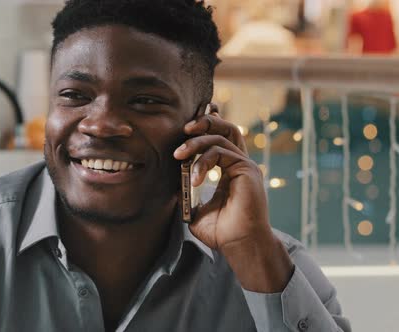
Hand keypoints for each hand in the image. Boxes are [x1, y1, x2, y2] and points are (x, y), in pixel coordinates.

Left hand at [173, 105, 292, 291]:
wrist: (239, 245)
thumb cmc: (221, 232)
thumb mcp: (195, 210)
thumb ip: (186, 195)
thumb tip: (172, 186)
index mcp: (229, 169)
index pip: (219, 139)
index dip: (204, 128)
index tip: (184, 131)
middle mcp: (239, 163)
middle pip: (225, 128)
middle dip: (204, 122)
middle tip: (183, 129)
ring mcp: (245, 165)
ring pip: (221, 137)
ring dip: (196, 142)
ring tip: (179, 155)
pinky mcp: (247, 169)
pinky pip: (222, 152)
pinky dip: (204, 161)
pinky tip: (195, 179)